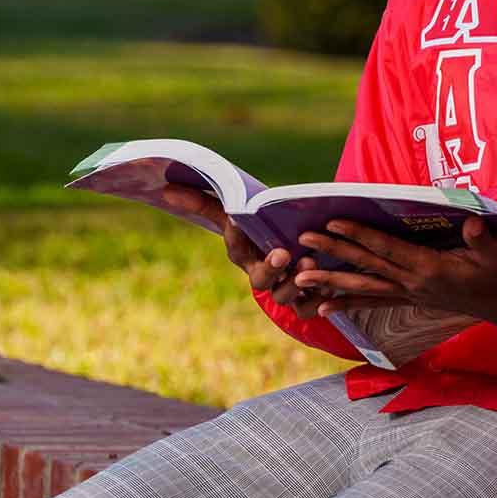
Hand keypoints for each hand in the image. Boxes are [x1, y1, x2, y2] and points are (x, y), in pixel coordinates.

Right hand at [163, 185, 321, 318]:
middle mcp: (262, 276)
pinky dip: (319, 301)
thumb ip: (206, 203)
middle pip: (263, 283)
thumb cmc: (258, 225)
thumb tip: (166, 189)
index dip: (256, 254)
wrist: (288, 242)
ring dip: (299, 284)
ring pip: (286, 298)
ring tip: (311, 264)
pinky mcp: (304, 298)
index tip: (272, 244)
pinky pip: (308, 308)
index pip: (244, 257)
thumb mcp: (235, 213)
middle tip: (287, 255)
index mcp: (245, 257)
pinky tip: (330, 286)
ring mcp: (282, 289)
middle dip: (275, 271)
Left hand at [292, 217, 496, 326]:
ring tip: (300, 278)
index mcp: (429, 268)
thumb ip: (481, 238)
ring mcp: (409, 294)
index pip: (388, 248)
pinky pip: (374, 303)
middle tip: (301, 242)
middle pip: (366, 267)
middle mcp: (412, 283)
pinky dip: (348, 304)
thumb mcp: (496, 253)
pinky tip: (324, 308)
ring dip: (330, 281)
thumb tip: (471, 223)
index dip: (360, 235)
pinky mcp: (410, 300)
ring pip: (363, 287)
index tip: (334, 223)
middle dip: (333, 253)